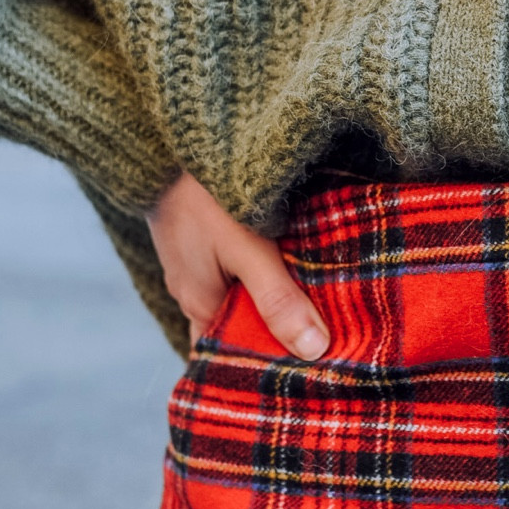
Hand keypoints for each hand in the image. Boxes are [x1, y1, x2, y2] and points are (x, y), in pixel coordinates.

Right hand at [146, 170, 328, 357]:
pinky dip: (269, 272)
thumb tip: (313, 352)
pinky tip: (300, 264)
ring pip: (245, 294)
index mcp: (198, 305)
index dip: (271, 367)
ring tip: (330, 307)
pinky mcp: (208, 236)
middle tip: (335, 343)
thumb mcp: (248, 247)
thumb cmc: (205, 191)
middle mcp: (195, 290)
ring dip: (279, 298)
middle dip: (281, 334)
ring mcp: (199, 262)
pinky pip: (242, 267)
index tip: (314, 375)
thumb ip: (278, 299)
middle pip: (242, 326)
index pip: (234, 355)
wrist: (174, 133)